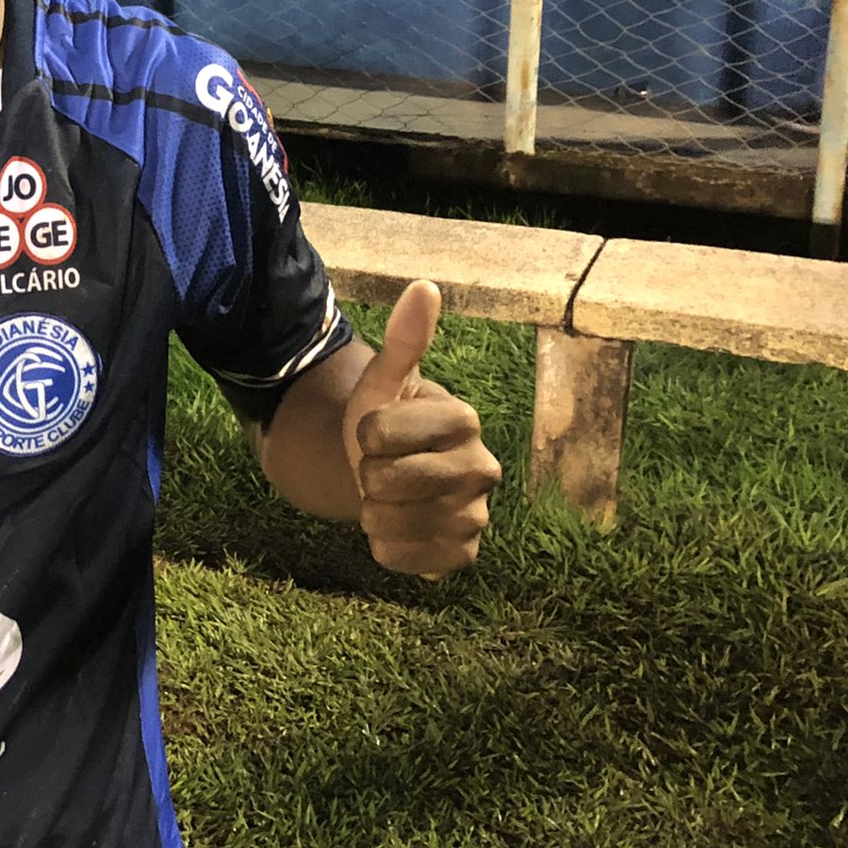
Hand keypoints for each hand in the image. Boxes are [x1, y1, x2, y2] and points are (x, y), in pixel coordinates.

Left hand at [341, 281, 501, 579]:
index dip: (363, 433)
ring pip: (397, 522)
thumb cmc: (386, 424)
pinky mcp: (465, 554)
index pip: (380, 432)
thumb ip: (404, 341)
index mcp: (463, 419)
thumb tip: (424, 286)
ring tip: (386, 497)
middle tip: (379, 468)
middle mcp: (484, 468)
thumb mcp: (384, 382)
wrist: (388, 475)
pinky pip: (412, 561)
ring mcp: (478, 515)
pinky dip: (388, 548)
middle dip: (367, 475)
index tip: (374, 430)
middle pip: (389, 481)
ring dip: (374, 512)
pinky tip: (395, 529)